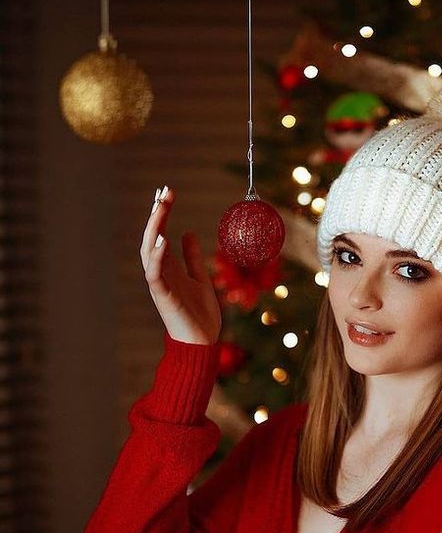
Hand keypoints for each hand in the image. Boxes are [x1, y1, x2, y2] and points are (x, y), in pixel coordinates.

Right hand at [140, 186, 221, 344]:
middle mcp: (161, 273)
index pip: (161, 234)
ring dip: (155, 228)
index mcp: (169, 268)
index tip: (167, 191)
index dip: (163, 213)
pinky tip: (164, 240)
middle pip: (153, 237)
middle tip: (164, 191)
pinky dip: (157, 257)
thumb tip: (188, 234)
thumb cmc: (200, 314)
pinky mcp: (163, 296)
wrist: (202, 341)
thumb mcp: (200, 278)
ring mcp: (160, 284)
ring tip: (161, 207)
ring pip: (149, 251)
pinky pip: (155, 274)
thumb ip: (193, 258)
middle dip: (158, 214)